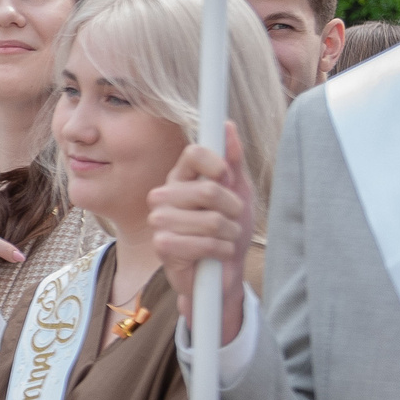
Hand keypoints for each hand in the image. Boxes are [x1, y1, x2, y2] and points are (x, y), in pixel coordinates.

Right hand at [150, 129, 253, 345]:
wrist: (222, 273)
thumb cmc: (228, 231)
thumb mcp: (238, 193)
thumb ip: (232, 161)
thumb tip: (227, 126)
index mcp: (182, 178)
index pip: (193, 152)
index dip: (216, 162)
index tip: (227, 176)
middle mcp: (166, 195)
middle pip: (207, 189)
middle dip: (232, 208)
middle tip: (233, 219)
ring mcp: (160, 220)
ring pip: (209, 218)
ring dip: (228, 233)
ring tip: (225, 239)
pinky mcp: (162, 245)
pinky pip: (201, 242)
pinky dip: (219, 250)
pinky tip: (216, 254)